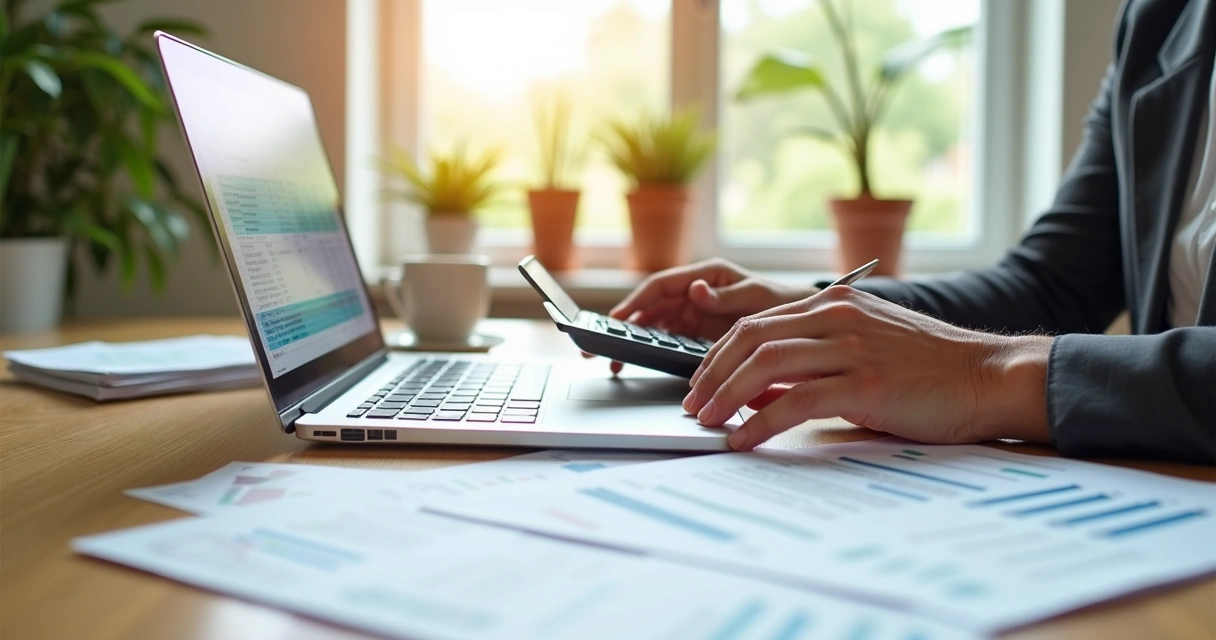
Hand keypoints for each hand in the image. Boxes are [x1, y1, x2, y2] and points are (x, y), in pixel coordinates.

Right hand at [597, 259, 816, 373]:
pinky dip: (650, 353)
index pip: (661, 287)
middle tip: (602, 344)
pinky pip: (666, 343)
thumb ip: (726, 295)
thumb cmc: (783, 302)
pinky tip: (636, 365)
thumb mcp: (757, 295)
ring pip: (653, 327)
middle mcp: (693, 295)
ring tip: (614, 361)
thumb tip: (695, 291)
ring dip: (633, 342)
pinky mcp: (697, 336)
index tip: (618, 317)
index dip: (636, 301)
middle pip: (649, 309)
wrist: (804, 326)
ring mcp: (693, 316)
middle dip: (624, 324)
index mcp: (704, 276)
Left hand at [683, 286, 1053, 449]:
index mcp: (834, 304)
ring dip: (726, 397)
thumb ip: (812, 363)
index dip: (719, 354)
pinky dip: (761, 423)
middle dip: (712, 374)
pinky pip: (795, 402)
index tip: (701, 382)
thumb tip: (761, 391)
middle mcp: (837, 317)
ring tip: (708, 423)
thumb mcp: (863, 352)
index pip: (756, 323)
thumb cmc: (930, 371)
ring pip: (765, 365)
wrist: (988, 377)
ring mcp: (851, 348)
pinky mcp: (865, 384)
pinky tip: (745, 440)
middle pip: (750, 338)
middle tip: (695, 405)